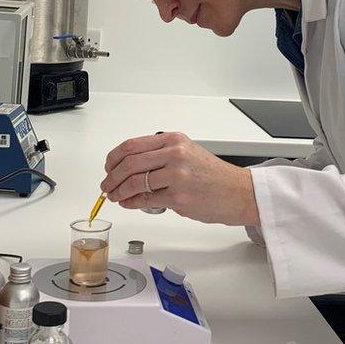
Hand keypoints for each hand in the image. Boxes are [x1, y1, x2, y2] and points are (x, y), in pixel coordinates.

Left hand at [100, 132, 259, 225]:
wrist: (238, 192)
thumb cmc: (213, 175)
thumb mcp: (187, 152)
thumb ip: (159, 155)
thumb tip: (129, 166)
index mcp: (173, 140)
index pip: (132, 145)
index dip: (113, 158)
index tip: (108, 167)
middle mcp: (174, 154)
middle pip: (129, 163)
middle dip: (111, 177)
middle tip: (106, 185)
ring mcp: (176, 176)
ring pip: (134, 182)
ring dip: (118, 192)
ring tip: (115, 196)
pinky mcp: (178, 197)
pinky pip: (145, 200)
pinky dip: (131, 203)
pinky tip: (128, 203)